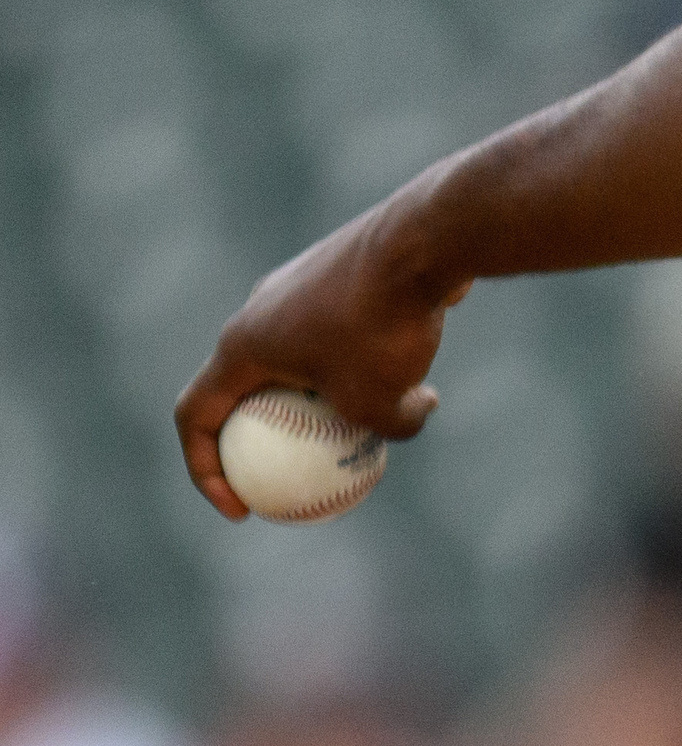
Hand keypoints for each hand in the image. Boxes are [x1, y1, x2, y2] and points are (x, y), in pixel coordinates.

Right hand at [175, 206, 459, 520]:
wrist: (421, 238)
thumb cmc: (385, 323)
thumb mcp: (383, 399)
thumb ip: (387, 428)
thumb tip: (411, 418)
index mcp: (242, 345)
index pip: (195, 415)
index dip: (204, 470)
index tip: (242, 508)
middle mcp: (259, 309)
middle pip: (245, 385)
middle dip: (265, 434)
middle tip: (298, 472)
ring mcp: (298, 284)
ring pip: (300, 356)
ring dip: (324, 394)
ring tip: (367, 426)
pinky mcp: (340, 271)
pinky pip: (339, 329)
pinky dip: (359, 359)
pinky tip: (414, 377)